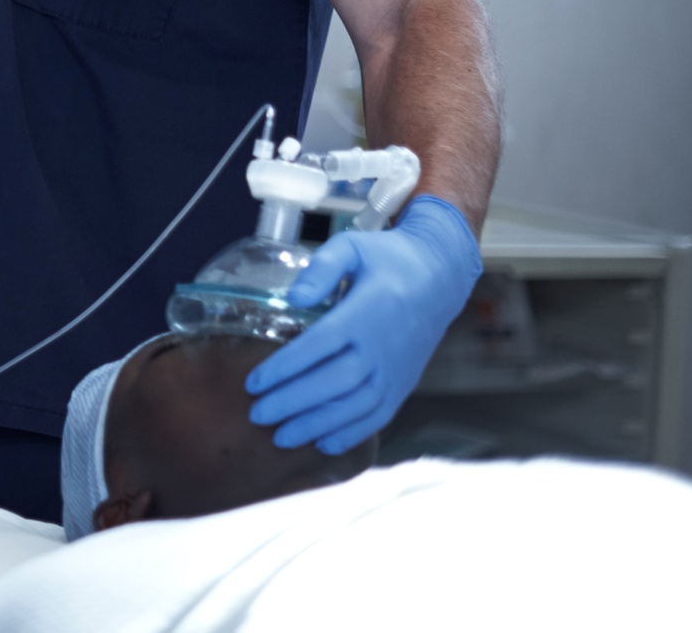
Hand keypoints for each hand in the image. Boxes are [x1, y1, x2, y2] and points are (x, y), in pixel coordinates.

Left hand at [245, 195, 481, 453]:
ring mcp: (396, 370)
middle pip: (334, 383)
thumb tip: (293, 297)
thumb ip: (322, 268)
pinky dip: (351, 434)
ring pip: (355, 407)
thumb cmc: (386, 260)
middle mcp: (382, 347)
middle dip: (293, 403)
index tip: (253, 382)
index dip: (285, 367)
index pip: (320, 345)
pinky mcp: (403, 385)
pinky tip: (322, 444)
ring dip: (317, 425)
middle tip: (257, 415)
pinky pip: (378, 417)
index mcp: (366, 312)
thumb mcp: (352, 247)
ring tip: (280, 437)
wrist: (438, 278)